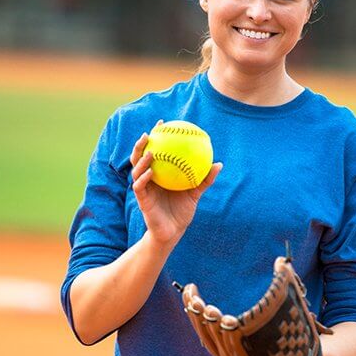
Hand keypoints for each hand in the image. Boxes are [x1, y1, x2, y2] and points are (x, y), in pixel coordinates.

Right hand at [130, 121, 221, 247]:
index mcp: (159, 174)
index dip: (156, 137)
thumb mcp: (195, 193)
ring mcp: (144, 188)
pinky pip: (140, 186)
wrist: (173, 232)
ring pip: (136, 170)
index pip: (155, 151)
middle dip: (141, 144)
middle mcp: (149, 178)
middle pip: (139, 157)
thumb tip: (219, 163)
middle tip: (149, 133)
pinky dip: (143, 178)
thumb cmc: (182, 211)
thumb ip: (205, 179)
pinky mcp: (142, 200)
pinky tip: (151, 171)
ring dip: (141, 159)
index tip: (162, 123)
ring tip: (150, 151)